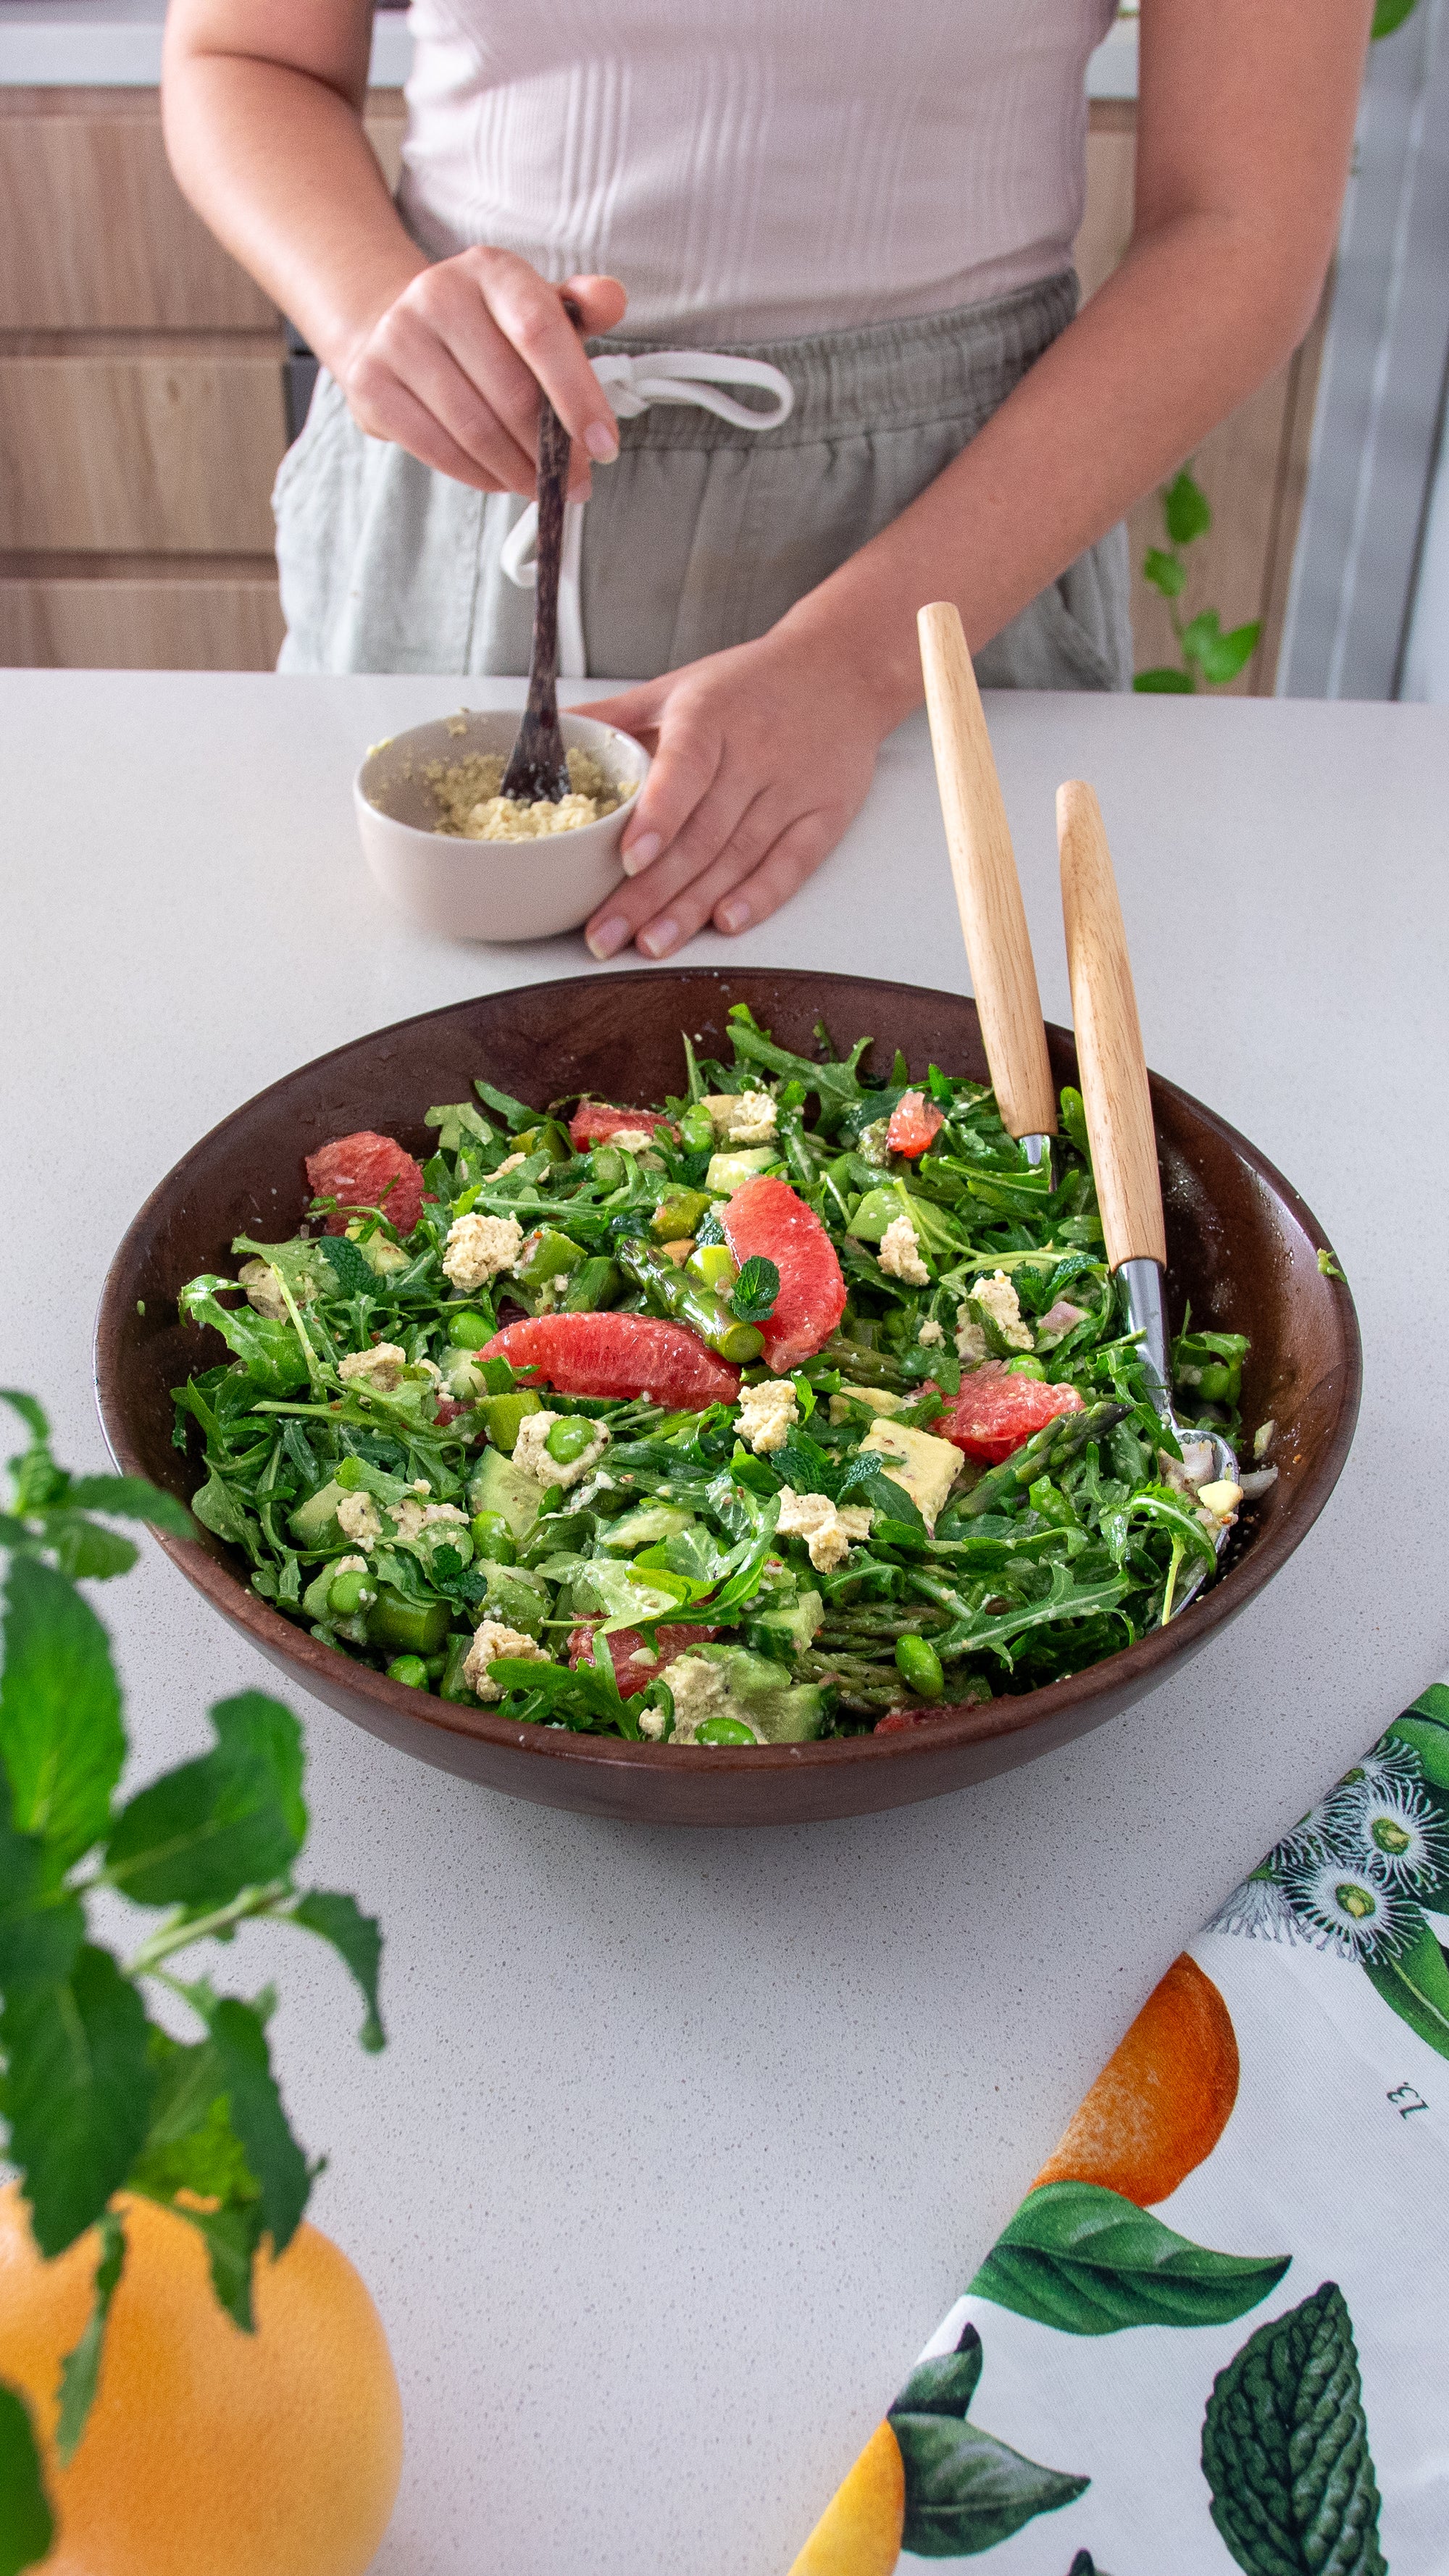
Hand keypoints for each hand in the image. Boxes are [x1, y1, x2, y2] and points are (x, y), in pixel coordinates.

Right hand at [337, 254, 627, 497]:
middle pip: (511, 393)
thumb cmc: (488, 329)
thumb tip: (611, 299)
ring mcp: (397, 337)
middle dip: (552, 451)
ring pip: (475, 429)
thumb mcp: (538, 307)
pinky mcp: (371, 383)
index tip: (605, 447)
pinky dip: (479, 475)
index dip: (577, 395)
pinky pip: (438, 449)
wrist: (401, 328)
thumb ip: (581, 308)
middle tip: (576, 482)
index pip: (540, 332)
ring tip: (540, 485)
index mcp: (492, 269)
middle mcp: (438, 292)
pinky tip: (501, 479)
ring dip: (518, 471)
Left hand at [578, 633, 894, 959]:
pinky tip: (726, 923)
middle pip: (701, 834)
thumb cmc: (749, 685)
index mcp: (711, 716)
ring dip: (693, 908)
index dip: (657, 818)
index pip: (685, 769)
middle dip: (650, 892)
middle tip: (606, 935)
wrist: (842, 670)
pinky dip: (760, 897)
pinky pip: (791, 864)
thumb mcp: (679, 686)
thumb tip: (543, 736)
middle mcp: (755, 754)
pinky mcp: (826, 816)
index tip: (627, 860)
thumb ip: (614, 717)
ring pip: (738, 858)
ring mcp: (793, 789)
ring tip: (651, 944)